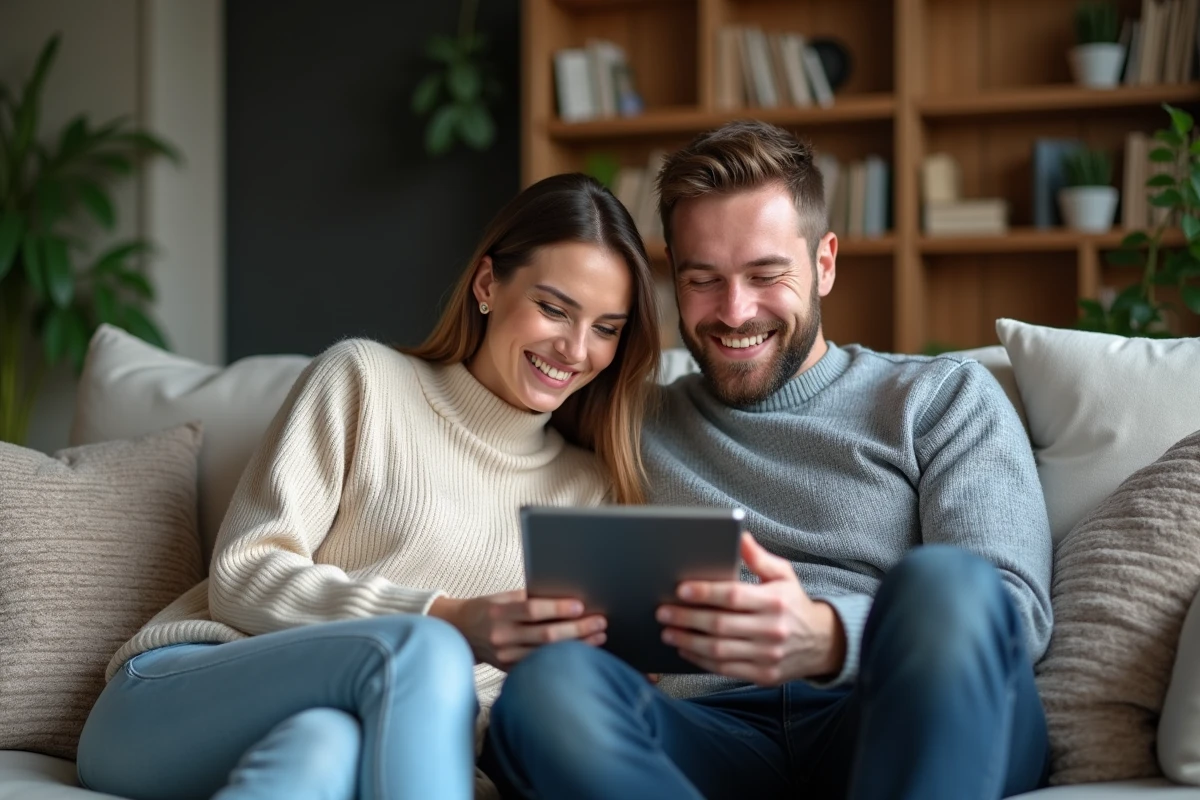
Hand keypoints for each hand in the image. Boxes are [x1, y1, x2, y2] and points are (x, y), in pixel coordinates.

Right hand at [430, 590, 605, 671]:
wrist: (459, 631)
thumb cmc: (487, 608)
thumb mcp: (503, 597)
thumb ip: (529, 599)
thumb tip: (567, 597)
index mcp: (499, 612)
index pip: (532, 610)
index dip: (558, 609)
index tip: (580, 606)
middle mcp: (501, 636)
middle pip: (545, 635)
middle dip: (577, 629)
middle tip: (600, 622)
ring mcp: (504, 656)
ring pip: (546, 654)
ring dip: (576, 646)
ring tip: (598, 637)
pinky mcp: (508, 670)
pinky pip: (539, 665)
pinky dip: (561, 659)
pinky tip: (580, 653)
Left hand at [656, 532, 845, 685]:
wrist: (822, 643)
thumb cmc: (793, 603)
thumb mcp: (783, 575)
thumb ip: (759, 557)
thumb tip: (739, 535)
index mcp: (775, 601)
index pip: (733, 596)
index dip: (705, 593)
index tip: (680, 590)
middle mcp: (772, 630)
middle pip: (720, 625)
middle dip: (687, 618)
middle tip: (662, 612)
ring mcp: (767, 656)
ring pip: (718, 650)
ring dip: (688, 641)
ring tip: (668, 632)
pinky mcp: (763, 675)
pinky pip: (725, 669)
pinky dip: (700, 661)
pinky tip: (685, 649)